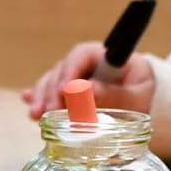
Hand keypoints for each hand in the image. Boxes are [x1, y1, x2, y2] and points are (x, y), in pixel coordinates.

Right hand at [25, 43, 154, 115]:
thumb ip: (114, 94)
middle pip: (62, 69)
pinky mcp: (66, 91)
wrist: (140, 105)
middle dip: (53, 90)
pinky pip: (48, 91)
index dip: (70, 70)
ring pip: (51, 80)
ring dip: (42, 97)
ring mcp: (73, 76)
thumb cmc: (141, 97)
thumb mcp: (136, 97)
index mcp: (105, 55)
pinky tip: (29, 105)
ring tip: (36, 115)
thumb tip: (87, 90)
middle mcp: (86, 63)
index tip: (64, 90)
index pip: (82, 54)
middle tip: (50, 111)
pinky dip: (38, 99)